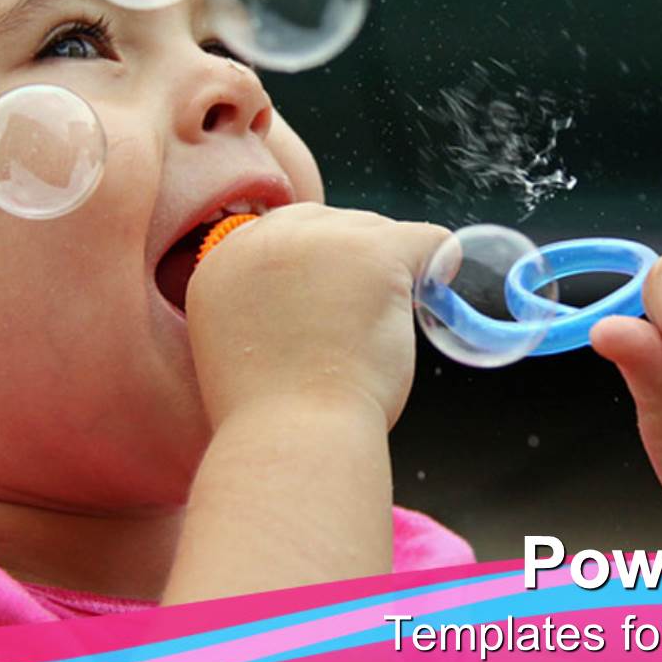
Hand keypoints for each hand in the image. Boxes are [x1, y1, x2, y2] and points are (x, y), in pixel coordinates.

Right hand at [186, 203, 449, 429]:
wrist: (290, 440)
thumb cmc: (272, 419)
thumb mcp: (246, 346)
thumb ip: (268, 304)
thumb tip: (326, 289)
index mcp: (221, 264)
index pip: (282, 233)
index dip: (315, 267)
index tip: (332, 302)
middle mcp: (264, 239)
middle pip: (329, 222)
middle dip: (353, 263)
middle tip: (363, 319)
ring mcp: (319, 240)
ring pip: (375, 230)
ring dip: (388, 272)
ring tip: (383, 327)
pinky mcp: (373, 253)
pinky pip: (424, 239)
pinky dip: (438, 260)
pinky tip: (439, 285)